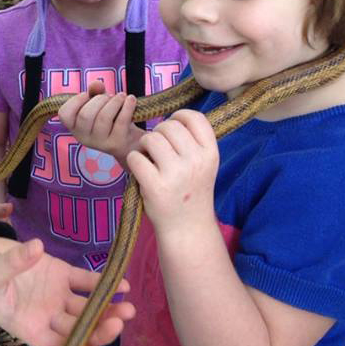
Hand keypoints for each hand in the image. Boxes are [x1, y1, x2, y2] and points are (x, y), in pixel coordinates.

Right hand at [0, 236, 134, 345]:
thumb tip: (35, 249)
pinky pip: (86, 282)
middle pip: (77, 330)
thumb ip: (12, 265)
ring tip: (128, 308)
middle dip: (99, 330)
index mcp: (27, 327)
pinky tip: (122, 285)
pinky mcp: (63, 275)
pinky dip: (103, 284)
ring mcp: (57, 296)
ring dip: (108, 309)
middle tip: (118, 324)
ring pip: (87, 308)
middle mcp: (47, 316)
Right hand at [58, 81, 143, 164]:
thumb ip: (95, 91)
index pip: (65, 114)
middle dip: (99, 99)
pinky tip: (131, 99)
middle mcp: (83, 138)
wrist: (130, 141)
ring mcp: (99, 143)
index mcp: (75, 127)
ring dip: (114, 101)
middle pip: (85, 115)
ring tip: (121, 96)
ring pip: (103, 118)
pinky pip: (120, 122)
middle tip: (109, 96)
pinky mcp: (116, 144)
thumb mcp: (100, 103)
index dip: (76, 100)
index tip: (87, 94)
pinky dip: (127, 106)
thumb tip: (96, 84)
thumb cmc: (111, 118)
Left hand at [127, 109, 218, 234]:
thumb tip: (173, 117)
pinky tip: (141, 172)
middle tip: (158, 151)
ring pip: (150, 138)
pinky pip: (135, 157)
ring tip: (149, 160)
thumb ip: (194, 142)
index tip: (173, 126)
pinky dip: (134, 162)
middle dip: (158, 133)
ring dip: (144, 146)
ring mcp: (176, 174)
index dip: (179, 117)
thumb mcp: (204, 165)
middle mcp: (196, 161)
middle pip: (169, 126)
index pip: (195, 118)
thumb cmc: (191, 192)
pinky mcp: (155, 186)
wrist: (187, 228)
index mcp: (210, 153)